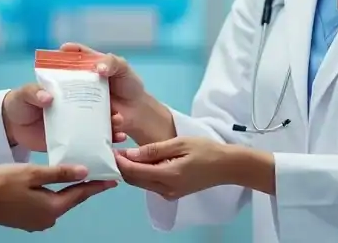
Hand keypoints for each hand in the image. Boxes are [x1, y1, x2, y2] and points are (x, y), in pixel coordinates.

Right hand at [0, 163, 116, 231]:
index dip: (97, 185)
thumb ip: (60, 173)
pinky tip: (53, 185)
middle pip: (71, 199)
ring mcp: (36, 222)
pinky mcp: (26, 220)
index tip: (113, 180)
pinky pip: (46, 206)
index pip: (81, 194)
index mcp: (52, 208)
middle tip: (97, 173)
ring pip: (58, 203)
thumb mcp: (33, 173)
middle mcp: (47, 219)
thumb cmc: (3, 183)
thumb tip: (84, 172)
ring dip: (68, 190)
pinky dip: (53, 195)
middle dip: (84, 187)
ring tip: (77, 175)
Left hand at [2, 82, 127, 150]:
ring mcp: (73, 127)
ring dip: (110, 132)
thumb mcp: (26, 93)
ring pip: (96, 129)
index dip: (103, 94)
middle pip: (99, 111)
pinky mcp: (68, 144)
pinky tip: (108, 153)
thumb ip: (35, 92)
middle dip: (112, 115)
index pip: (90, 91)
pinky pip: (85, 147)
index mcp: (69, 93)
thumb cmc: (20, 103)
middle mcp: (75, 109)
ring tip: (120, 136)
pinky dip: (96, 150)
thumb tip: (48, 97)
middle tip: (119, 119)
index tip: (113, 98)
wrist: (11, 126)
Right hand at [58, 43, 145, 111]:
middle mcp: (84, 79)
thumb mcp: (123, 67)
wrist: (137, 111)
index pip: (78, 53)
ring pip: (67, 92)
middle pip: (67, 72)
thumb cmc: (129, 84)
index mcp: (92, 64)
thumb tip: (99, 68)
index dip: (70, 50)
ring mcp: (83, 95)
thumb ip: (112, 63)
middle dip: (59, 72)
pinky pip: (75, 110)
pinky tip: (73, 112)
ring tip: (59, 93)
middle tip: (54, 73)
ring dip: (63, 92)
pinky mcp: (84, 111)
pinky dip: (72, 110)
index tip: (63, 49)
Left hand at [114, 137, 230, 200]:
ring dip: (131, 170)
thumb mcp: (180, 143)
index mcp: (168, 176)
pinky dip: (142, 173)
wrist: (227, 166)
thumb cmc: (206, 150)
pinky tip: (141, 160)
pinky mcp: (172, 193)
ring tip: (124, 152)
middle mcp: (166, 189)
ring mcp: (169, 193)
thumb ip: (154, 150)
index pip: (135, 172)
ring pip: (141, 183)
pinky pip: (150, 183)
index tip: (110, 149)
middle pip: (134, 180)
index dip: (120, 162)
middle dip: (122, 167)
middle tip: (113, 149)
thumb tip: (131, 154)